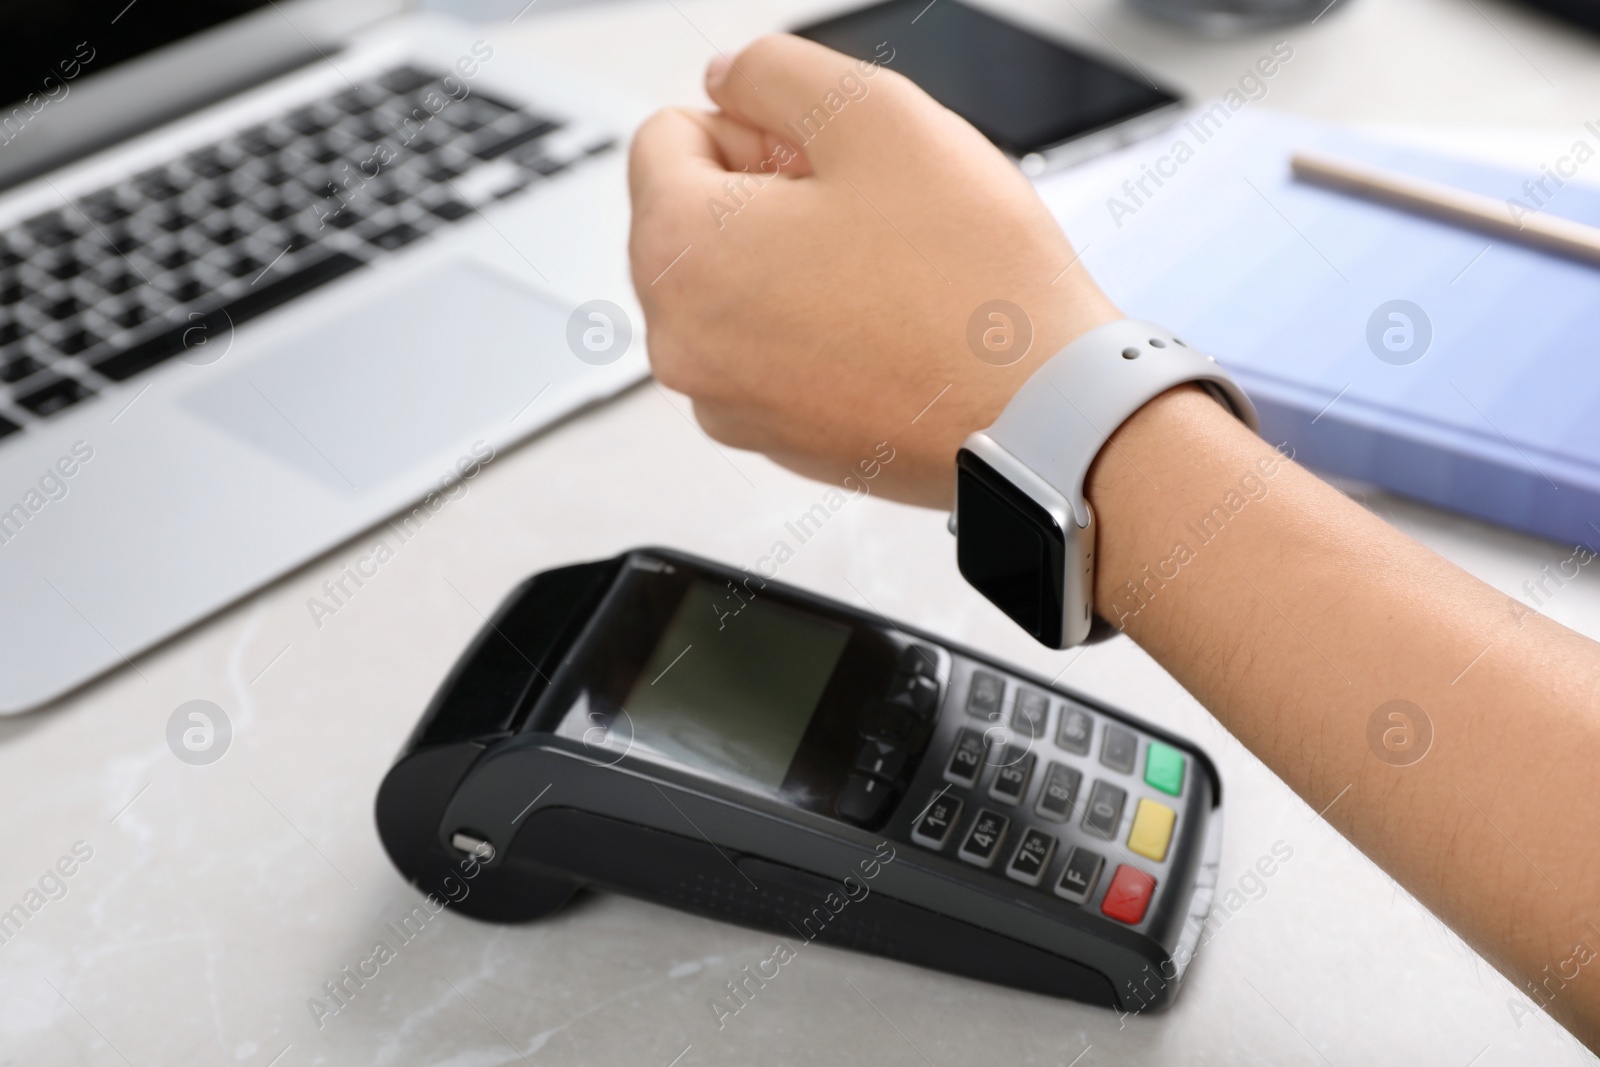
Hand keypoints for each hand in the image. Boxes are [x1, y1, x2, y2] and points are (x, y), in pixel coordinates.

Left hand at [628, 34, 1119, 507]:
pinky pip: (772, 353)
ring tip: (886, 272)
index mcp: (677, 253)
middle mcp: (680, 341)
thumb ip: (775, 71)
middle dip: (769, 196)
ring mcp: (723, 402)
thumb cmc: (971, 283)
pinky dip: (815, 330)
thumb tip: (729, 79)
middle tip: (868, 212)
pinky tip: (890, 326)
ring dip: (794, 263)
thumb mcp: (875, 113)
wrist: (1043, 417)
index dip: (757, 127)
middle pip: (695, 218)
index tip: (826, 160)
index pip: (668, 136)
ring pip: (736, 288)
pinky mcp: (773, 440)